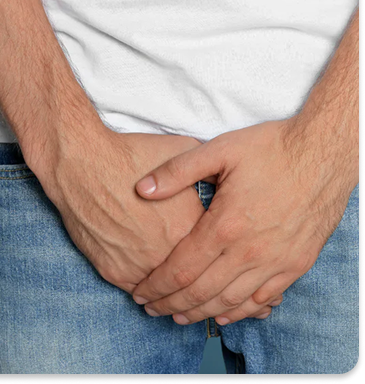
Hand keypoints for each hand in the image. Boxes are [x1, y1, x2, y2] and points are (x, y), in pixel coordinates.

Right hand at [36, 127, 205, 293]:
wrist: (84, 162)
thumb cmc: (132, 154)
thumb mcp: (183, 150)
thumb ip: (207, 171)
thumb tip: (224, 178)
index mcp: (194, 226)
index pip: (214, 250)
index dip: (211, 247)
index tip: (208, 246)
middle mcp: (171, 252)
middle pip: (192, 274)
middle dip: (195, 273)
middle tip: (194, 272)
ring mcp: (141, 265)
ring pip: (165, 289)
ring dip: (168, 288)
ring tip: (170, 283)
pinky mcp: (114, 271)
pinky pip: (136, 290)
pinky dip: (142, 288)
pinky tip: (147, 282)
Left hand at [132, 120, 354, 324]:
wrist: (325, 152)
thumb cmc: (272, 148)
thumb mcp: (219, 150)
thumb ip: (177, 171)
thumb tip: (141, 189)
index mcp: (225, 225)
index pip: (181, 269)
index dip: (157, 286)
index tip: (140, 293)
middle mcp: (249, 251)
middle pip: (201, 292)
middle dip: (171, 305)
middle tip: (151, 310)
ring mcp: (275, 261)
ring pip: (230, 301)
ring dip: (200, 313)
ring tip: (178, 317)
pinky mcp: (296, 264)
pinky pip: (263, 299)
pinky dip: (240, 311)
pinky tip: (223, 314)